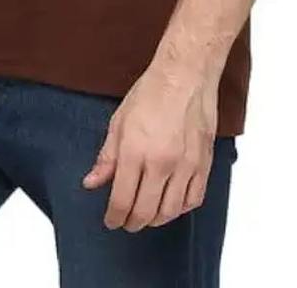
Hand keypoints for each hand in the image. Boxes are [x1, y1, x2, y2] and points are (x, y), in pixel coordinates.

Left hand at [82, 66, 218, 231]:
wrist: (185, 75)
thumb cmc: (151, 92)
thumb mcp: (118, 121)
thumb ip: (106, 157)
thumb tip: (91, 183)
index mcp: (134, 151)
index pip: (122, 200)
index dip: (114, 217)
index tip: (111, 221)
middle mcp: (161, 162)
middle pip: (145, 212)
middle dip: (132, 222)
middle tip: (126, 221)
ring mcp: (185, 165)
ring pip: (170, 211)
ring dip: (155, 219)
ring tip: (146, 215)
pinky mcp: (204, 163)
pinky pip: (193, 200)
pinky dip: (180, 209)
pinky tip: (171, 204)